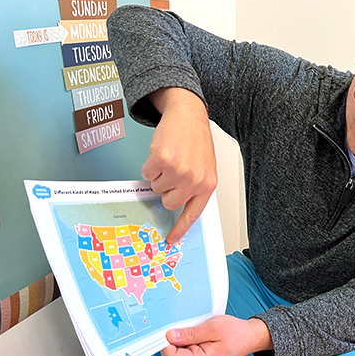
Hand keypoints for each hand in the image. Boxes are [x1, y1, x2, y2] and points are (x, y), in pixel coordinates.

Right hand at [143, 87, 217, 243]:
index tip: (170, 240)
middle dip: (166, 190)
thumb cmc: (196, 141)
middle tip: (172, 173)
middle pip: (169, 202)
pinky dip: (150, 165)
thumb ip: (194, 187)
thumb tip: (177, 205)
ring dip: (159, 174)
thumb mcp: (204, 168)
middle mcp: (194, 181)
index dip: (180, 229)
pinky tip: (162, 153)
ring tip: (170, 159)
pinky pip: (147, 174)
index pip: (193, 214)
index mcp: (207, 185)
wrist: (189, 115)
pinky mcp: (163, 160)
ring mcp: (179, 171)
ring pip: (156, 187)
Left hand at [162, 315, 272, 355]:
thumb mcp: (213, 327)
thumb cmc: (236, 333)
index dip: (167, 342)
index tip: (171, 329)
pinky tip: (201, 335)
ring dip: (185, 339)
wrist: (250, 337)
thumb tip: (169, 336)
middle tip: (192, 327)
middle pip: (173, 355)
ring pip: (179, 353)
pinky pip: (185, 352)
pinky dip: (189, 341)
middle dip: (177, 339)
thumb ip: (190, 333)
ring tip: (201, 331)